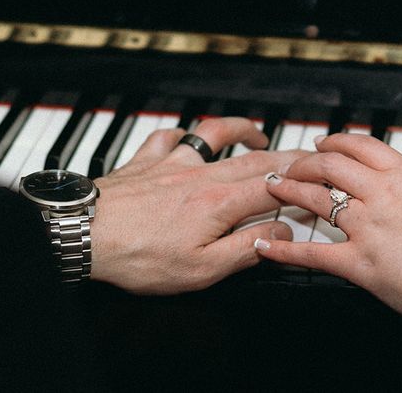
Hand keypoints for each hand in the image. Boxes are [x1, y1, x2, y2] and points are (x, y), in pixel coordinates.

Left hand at [91, 117, 301, 294]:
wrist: (84, 235)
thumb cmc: (138, 257)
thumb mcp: (200, 271)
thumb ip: (245, 251)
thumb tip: (279, 234)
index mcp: (219, 204)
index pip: (273, 189)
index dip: (299, 187)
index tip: (316, 187)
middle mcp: (201, 175)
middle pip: (254, 159)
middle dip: (284, 156)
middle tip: (304, 155)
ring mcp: (173, 162)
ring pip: (215, 134)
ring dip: (240, 130)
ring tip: (256, 136)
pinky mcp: (146, 159)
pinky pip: (168, 136)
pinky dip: (181, 134)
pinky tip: (184, 139)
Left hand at [256, 133, 401, 334]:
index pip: (359, 146)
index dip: (335, 142)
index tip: (324, 144)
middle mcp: (380, 195)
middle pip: (329, 165)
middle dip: (304, 162)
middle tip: (292, 166)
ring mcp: (367, 227)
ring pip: (315, 198)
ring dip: (289, 190)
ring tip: (273, 187)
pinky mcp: (360, 263)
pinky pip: (312, 253)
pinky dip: (284, 250)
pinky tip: (266, 246)